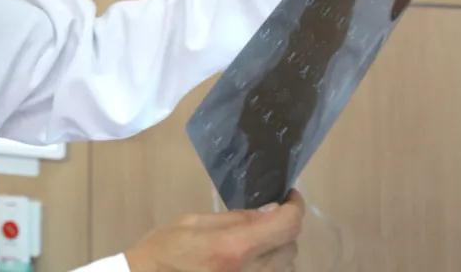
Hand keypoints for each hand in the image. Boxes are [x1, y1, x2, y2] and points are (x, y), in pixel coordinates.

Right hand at [124, 191, 304, 271]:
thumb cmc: (165, 249)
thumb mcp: (194, 222)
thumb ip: (236, 219)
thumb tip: (271, 211)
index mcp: (234, 248)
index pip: (287, 226)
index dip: (295, 207)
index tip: (289, 196)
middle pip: (291, 248)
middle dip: (283, 228)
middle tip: (266, 216)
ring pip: (286, 267)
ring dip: (278, 251)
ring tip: (256, 241)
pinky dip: (268, 266)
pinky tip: (249, 259)